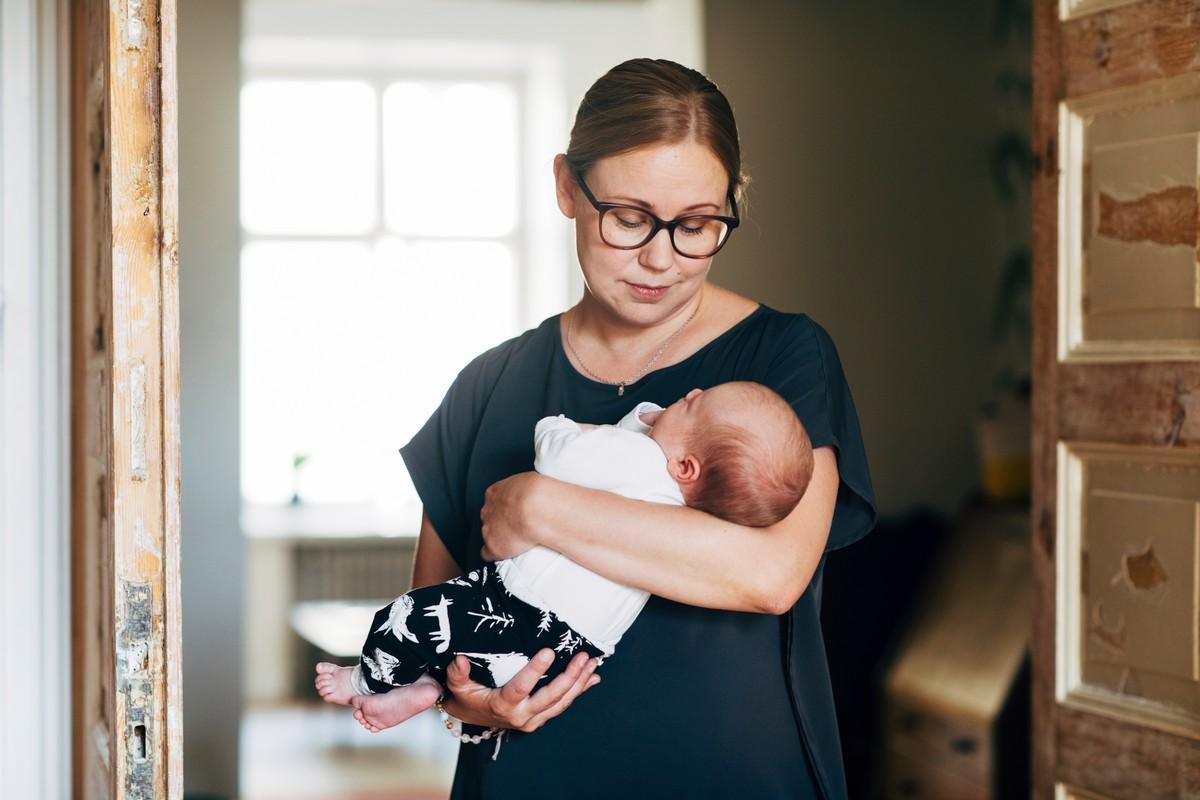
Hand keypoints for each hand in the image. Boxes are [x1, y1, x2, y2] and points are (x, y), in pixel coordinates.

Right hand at [442, 649, 599, 732]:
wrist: (473, 718)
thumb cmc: (467, 697)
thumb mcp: (457, 686)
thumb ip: (458, 673)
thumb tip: (460, 659)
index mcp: (502, 706)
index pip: (521, 687)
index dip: (535, 670)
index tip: (549, 651)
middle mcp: (521, 716)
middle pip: (550, 697)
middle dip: (570, 677)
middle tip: (583, 657)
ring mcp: (533, 719)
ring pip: (561, 703)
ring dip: (579, 683)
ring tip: (592, 663)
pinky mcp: (540, 718)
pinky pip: (563, 705)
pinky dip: (579, 691)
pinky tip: (593, 678)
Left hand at [480, 471, 544, 560]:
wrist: (535, 509)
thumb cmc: (535, 494)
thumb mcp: (529, 480)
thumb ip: (524, 488)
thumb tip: (533, 488)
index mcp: (494, 493)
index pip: (493, 501)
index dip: (504, 508)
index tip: (514, 512)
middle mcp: (488, 511)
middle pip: (489, 518)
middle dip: (501, 522)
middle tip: (518, 525)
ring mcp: (489, 529)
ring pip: (488, 535)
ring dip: (500, 538)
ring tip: (518, 539)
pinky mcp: (494, 546)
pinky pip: (487, 554)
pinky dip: (495, 554)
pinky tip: (505, 554)